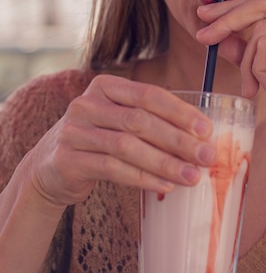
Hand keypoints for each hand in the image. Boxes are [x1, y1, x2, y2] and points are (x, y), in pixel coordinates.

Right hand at [25, 76, 213, 208]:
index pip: (148, 94)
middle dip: (178, 140)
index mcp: (105, 86)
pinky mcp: (68, 160)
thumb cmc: (99, 141)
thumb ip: (152, 121)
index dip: (180, 112)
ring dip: (164, 163)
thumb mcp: (119, 121)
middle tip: (207, 156)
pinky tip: (165, 186)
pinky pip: (112, 169)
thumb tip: (202, 138)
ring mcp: (74, 131)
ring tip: (192, 176)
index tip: (207, 130)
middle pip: (140, 120)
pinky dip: (143, 178)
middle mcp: (86, 104)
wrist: (51, 168)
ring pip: (127, 146)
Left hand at [197, 0, 265, 152]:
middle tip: (201, 38)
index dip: (234, 7)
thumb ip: (252, 54)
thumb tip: (221, 37)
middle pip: (262, 5)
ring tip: (255, 89)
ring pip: (260, 32)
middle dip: (226, 20)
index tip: (205, 16)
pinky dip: (259, 69)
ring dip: (248, 64)